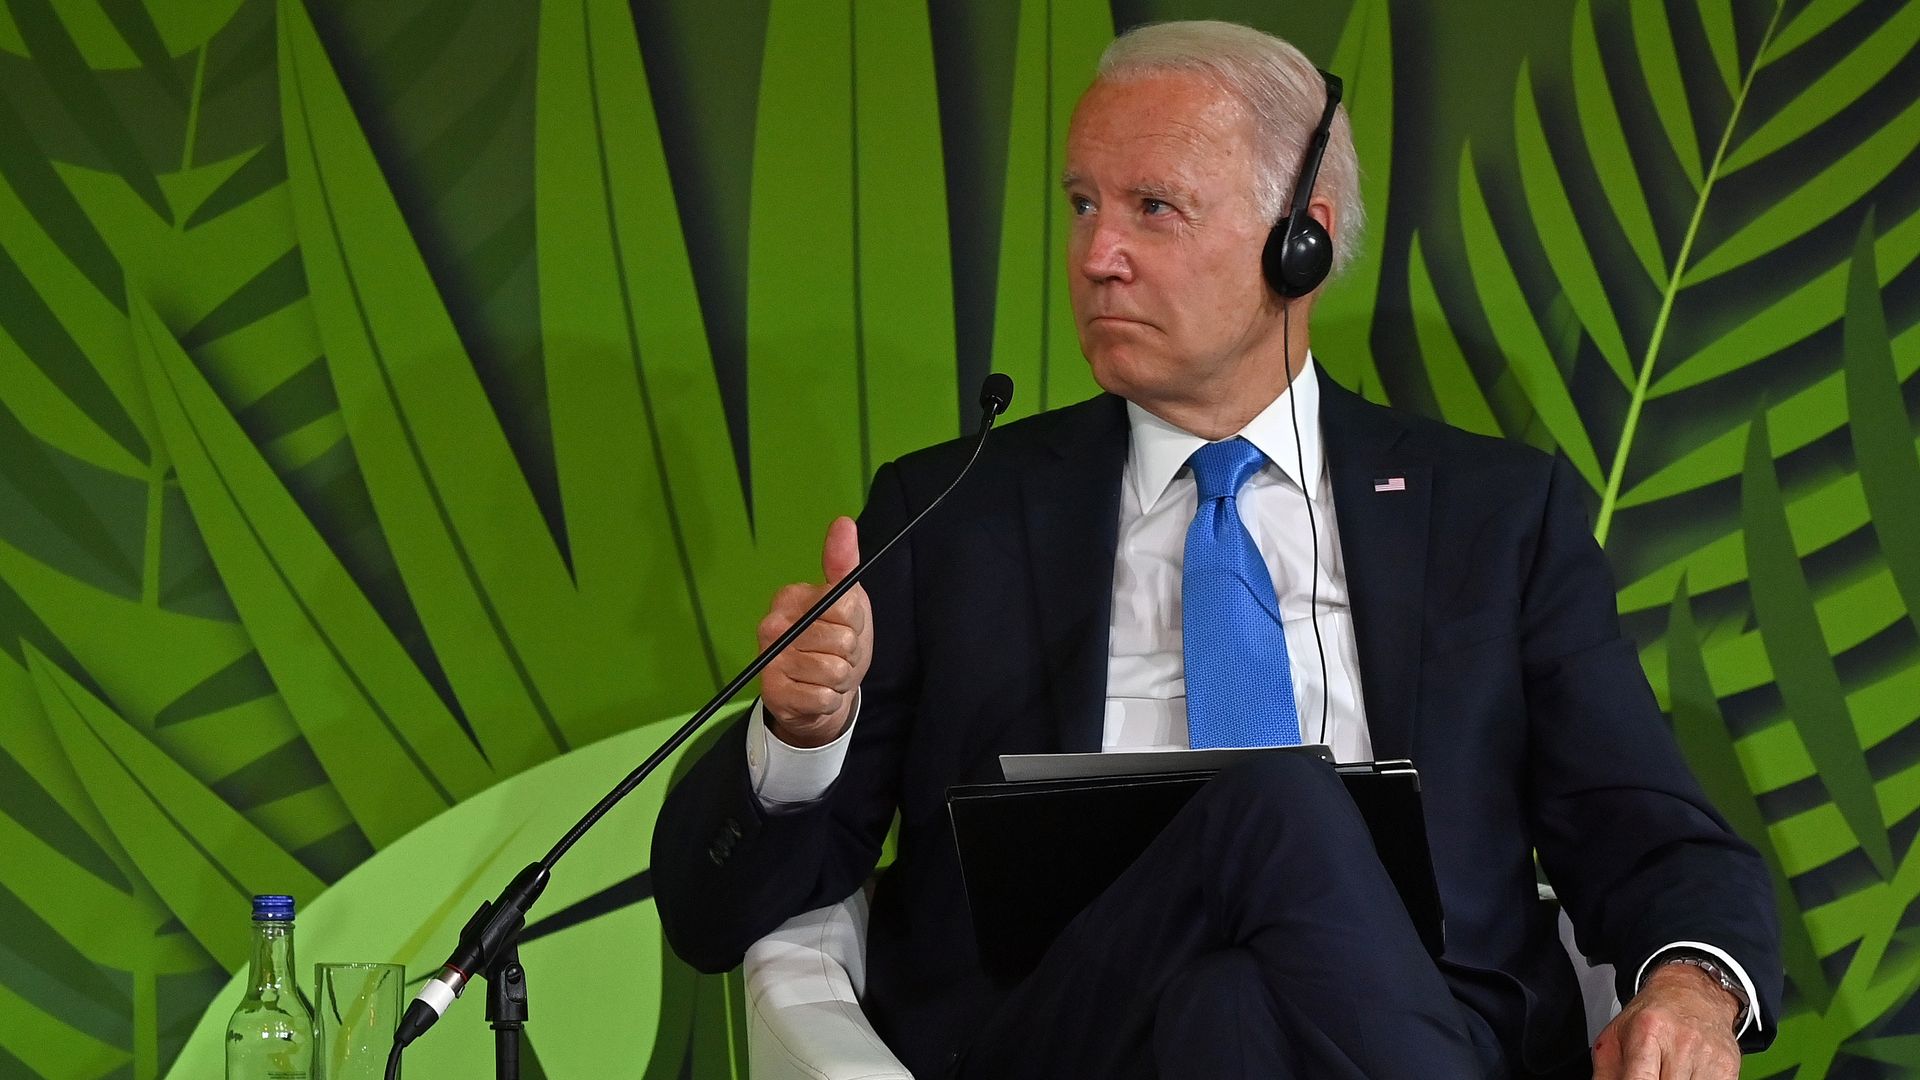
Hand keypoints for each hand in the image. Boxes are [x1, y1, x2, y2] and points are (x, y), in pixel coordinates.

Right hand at [758, 516, 872, 747]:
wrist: (818, 695)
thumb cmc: (835, 643)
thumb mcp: (847, 604)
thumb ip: (843, 566)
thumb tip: (843, 522)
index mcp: (790, 597)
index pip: (844, 605)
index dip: (854, 622)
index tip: (843, 627)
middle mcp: (772, 625)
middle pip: (842, 640)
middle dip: (848, 654)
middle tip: (834, 656)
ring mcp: (770, 660)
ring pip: (834, 670)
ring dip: (840, 679)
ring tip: (826, 676)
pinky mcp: (773, 693)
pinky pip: (823, 697)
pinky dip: (828, 699)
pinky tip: (815, 693)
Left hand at [1591, 962, 1741, 1078]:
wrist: (1694, 993)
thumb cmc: (1653, 1015)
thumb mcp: (1618, 1034)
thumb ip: (1605, 1071)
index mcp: (1647, 1030)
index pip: (1640, 1079)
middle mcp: (1681, 1042)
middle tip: (1649, 1074)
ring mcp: (1708, 1056)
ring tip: (1665, 1072)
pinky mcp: (1728, 1068)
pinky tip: (1685, 1075)